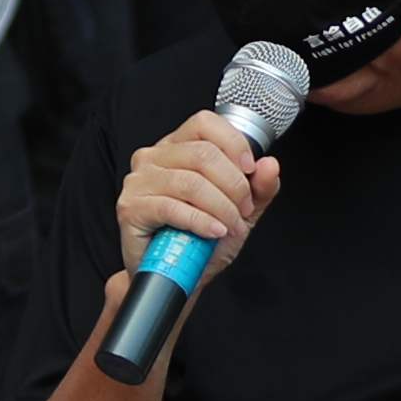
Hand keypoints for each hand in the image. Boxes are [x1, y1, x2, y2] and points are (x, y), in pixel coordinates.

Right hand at [112, 104, 280, 292]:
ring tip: (229, 226)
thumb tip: (269, 165)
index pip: (205, 124)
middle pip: (203, 154)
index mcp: (177, 147)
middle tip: (242, 211)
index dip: (234, 144)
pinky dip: (200, 221)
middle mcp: (154, 158)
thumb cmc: (199, 242)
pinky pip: (172, 207)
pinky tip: (213, 232)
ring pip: (191, 182)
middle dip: (234, 186)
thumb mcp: (239, 212)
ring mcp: (139, 182)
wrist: (175, 277)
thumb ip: (258, 189)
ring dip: (221, 208)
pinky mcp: (131, 208)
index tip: (250, 171)